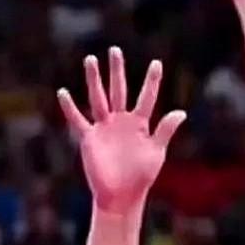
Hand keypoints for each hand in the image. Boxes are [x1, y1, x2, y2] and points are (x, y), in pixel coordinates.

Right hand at [59, 49, 185, 213]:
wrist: (122, 195)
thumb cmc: (142, 175)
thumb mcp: (157, 152)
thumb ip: (166, 130)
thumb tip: (181, 112)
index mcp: (140, 123)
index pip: (147, 97)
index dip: (152, 81)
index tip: (156, 63)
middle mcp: (121, 121)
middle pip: (119, 90)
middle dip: (117, 71)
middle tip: (115, 50)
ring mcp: (104, 127)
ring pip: (98, 98)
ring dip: (95, 79)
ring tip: (91, 59)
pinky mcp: (90, 138)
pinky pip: (78, 120)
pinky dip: (70, 108)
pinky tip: (63, 92)